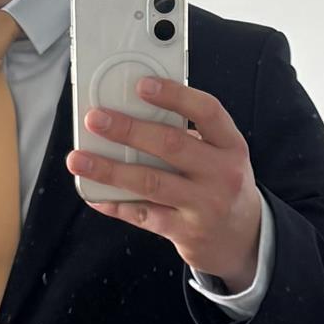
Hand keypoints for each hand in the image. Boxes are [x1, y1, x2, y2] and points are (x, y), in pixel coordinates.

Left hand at [65, 77, 261, 292]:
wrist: (244, 238)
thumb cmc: (220, 184)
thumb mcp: (220, 155)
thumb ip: (187, 135)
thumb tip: (129, 113)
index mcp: (230, 145)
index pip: (207, 111)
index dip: (175, 95)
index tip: (142, 85)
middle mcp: (222, 174)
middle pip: (171, 145)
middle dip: (128, 130)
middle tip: (95, 119)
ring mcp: (205, 205)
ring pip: (151, 182)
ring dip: (110, 169)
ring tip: (78, 158)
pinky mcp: (187, 233)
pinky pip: (144, 215)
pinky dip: (115, 203)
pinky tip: (94, 194)